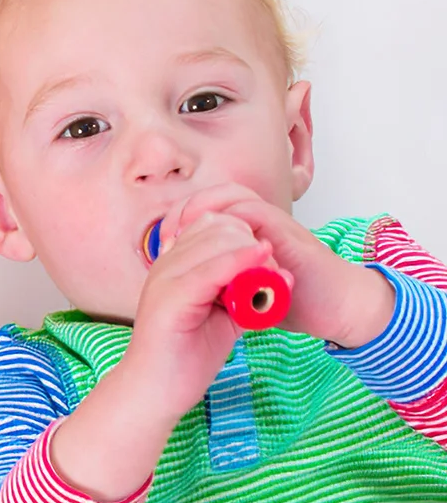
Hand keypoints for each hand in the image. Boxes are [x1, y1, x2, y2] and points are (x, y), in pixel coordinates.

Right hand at [51, 209, 275, 501]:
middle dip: (254, 242)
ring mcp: (165, 279)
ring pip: (216, 242)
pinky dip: (239, 262)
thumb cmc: (184, 359)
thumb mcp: (221, 317)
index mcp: (173, 266)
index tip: (270, 260)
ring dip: (253, 254)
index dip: (245, 235)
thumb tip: (277, 276)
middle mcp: (166, 265)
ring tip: (273, 281)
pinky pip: (210, 270)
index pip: (211, 225)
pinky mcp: (171, 298)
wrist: (155, 392)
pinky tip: (262, 261)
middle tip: (276, 273)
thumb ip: (242, 294)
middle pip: (217, 227)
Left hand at [165, 185, 393, 349]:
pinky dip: (229, 226)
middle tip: (168, 236)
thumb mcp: (247, 288)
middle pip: (217, 193)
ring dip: (203, 212)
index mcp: (250, 231)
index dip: (181, 218)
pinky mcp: (288, 233)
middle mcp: (262, 220)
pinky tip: (211, 246)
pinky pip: (255, 214)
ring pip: (234, 197)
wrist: (339, 308)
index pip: (209, 207)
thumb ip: (224, 278)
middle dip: (186, 210)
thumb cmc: (296, 299)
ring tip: (182, 236)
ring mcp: (276, 223)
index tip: (163, 242)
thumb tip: (193, 284)